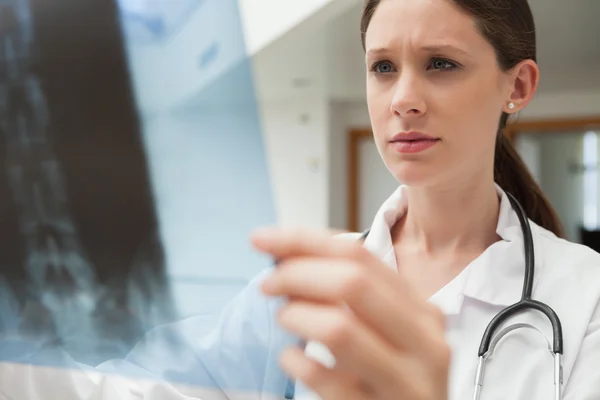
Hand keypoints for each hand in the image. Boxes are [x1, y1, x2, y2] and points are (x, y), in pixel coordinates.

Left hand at [251, 227, 449, 399]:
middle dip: (297, 273)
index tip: (263, 239)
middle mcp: (423, 343)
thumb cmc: (393, 375)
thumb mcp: (388, 330)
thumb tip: (287, 256)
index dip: (304, 241)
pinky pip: (324, 378)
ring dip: (296, 315)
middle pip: (352, 283)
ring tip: (285, 318)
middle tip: (268, 283)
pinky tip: (291, 357)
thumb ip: (351, 294)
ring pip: (338, 328)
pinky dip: (295, 360)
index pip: (360, 256)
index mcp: (422, 312)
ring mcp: (404, 382)